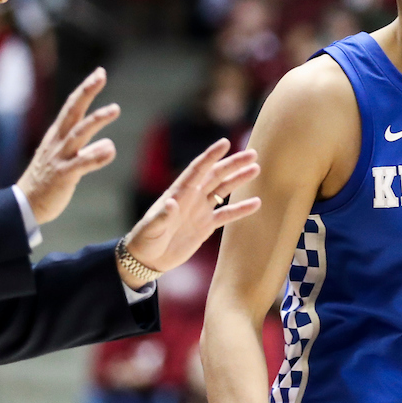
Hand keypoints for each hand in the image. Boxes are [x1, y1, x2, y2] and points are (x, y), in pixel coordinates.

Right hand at [16, 67, 118, 224]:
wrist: (25, 205)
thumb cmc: (47, 182)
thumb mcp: (67, 162)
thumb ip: (88, 152)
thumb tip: (109, 145)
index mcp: (57, 136)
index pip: (72, 107)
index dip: (85, 89)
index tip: (99, 73)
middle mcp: (57, 142)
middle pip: (73, 111)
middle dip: (86, 92)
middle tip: (100, 75)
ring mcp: (59, 158)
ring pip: (78, 134)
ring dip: (97, 120)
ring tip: (115, 109)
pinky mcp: (63, 176)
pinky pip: (81, 164)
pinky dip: (96, 156)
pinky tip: (111, 150)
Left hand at [123, 138, 260, 280]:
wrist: (148, 259)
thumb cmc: (145, 240)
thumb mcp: (151, 229)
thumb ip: (162, 216)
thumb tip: (171, 203)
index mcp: (178, 193)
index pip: (197, 170)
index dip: (211, 156)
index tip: (225, 143)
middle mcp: (192, 197)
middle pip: (215, 175)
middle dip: (233, 164)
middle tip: (252, 154)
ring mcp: (200, 210)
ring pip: (223, 190)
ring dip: (238, 179)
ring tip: (255, 169)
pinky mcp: (206, 225)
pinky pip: (226, 214)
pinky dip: (241, 208)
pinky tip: (256, 203)